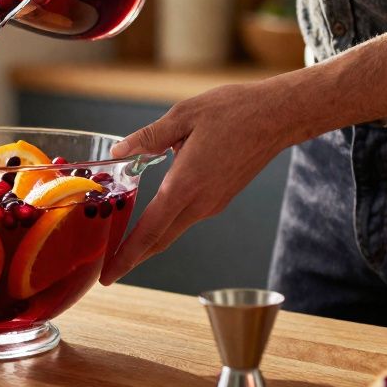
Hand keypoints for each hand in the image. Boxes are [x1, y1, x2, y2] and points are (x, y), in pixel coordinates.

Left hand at [99, 83, 295, 284]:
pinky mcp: (220, 198)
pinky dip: (164, 224)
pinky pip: (186, 217)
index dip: (126, 255)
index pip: (150, 230)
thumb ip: (148, 137)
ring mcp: (213, 203)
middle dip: (132, 259)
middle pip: (160, 240)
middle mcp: (200, 202)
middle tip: (107, 273)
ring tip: (121, 246)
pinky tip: (152, 216)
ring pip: (173, 229)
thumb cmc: (234, 111)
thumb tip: (119, 151)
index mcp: (185, 184)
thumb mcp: (183, 115)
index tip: (109, 275)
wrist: (279, 116)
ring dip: (148, 241)